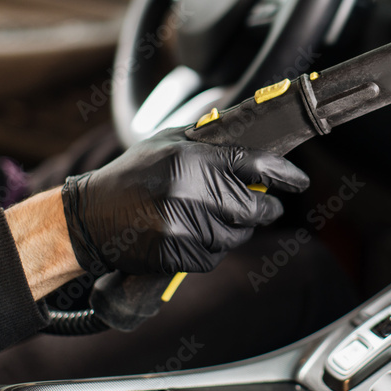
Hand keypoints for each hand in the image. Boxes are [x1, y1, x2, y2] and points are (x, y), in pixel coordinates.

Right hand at [61, 129, 308, 275]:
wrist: (90, 216)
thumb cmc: (134, 174)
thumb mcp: (169, 143)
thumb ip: (210, 140)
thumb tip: (254, 134)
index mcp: (193, 158)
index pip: (256, 165)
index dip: (285, 175)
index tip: (300, 182)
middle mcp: (191, 190)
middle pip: (255, 208)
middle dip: (263, 209)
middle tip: (260, 206)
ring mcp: (184, 226)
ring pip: (236, 236)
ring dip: (232, 230)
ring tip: (207, 218)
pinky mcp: (176, 255)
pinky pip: (213, 257)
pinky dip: (209, 249)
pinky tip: (189, 235)